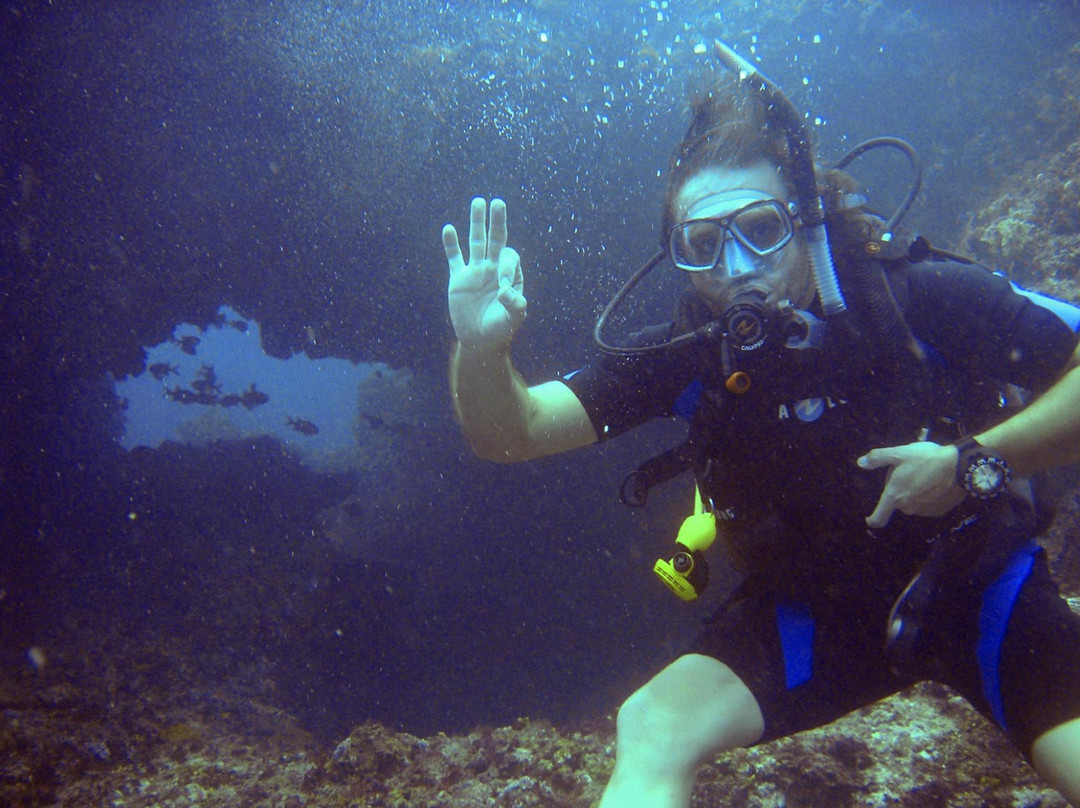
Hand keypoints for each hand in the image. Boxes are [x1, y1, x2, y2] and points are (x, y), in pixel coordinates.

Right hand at [442, 197, 526, 351]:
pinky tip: (449, 229)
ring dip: (477, 222)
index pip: (508, 258)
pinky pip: (455, 257)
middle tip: (498, 202)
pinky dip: (451, 244)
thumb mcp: (513, 320)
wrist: (479, 340)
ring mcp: (476, 271)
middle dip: (497, 221)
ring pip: (476, 241)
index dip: (506, 267)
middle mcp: (494, 268)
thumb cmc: (500, 330)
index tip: (502, 289)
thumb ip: (515, 306)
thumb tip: (507, 292)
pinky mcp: (458, 278)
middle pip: (496, 239)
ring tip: (478, 202)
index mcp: (511, 275)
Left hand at [857, 441, 964, 528]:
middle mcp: (908, 508)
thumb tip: (860, 463)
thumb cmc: (926, 459)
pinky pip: (928, 505)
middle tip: (908, 472)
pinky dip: (928, 496)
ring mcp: (925, 511)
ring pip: (913, 503)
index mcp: (894, 496)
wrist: (960, 466)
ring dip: (914, 493)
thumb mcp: (899, 453)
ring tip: (925, 474)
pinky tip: (936, 481)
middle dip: (899, 490)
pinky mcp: (940, 511)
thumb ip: (877, 458)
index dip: (872, 519)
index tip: (869, 519)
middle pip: (897, 502)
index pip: (879, 517)